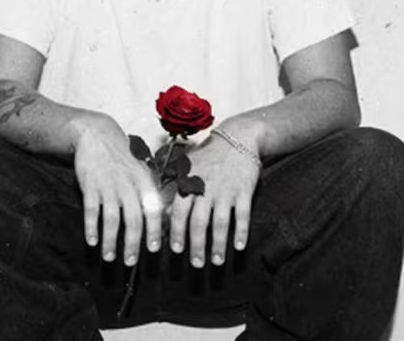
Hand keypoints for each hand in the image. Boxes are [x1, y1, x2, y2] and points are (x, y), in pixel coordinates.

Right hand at [72, 114, 162, 265]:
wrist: (98, 135)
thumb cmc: (123, 157)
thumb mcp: (142, 170)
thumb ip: (150, 192)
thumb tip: (161, 219)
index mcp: (144, 182)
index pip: (153, 211)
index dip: (154, 232)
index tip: (154, 250)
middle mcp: (128, 185)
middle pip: (133, 220)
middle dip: (132, 244)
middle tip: (130, 262)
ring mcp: (108, 186)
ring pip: (111, 219)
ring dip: (110, 241)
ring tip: (108, 257)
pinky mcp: (90, 185)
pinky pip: (91, 211)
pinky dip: (91, 227)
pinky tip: (92, 241)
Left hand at [168, 125, 260, 267]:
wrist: (238, 138)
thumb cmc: (209, 155)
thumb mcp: (187, 165)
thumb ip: (173, 186)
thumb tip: (159, 207)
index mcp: (189, 183)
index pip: (178, 213)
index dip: (176, 233)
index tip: (176, 251)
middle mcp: (205, 189)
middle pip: (198, 223)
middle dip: (196, 246)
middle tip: (195, 264)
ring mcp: (225, 190)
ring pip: (220, 223)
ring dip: (218, 245)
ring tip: (217, 262)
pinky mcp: (244, 190)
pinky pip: (242, 214)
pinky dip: (241, 231)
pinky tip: (239, 246)